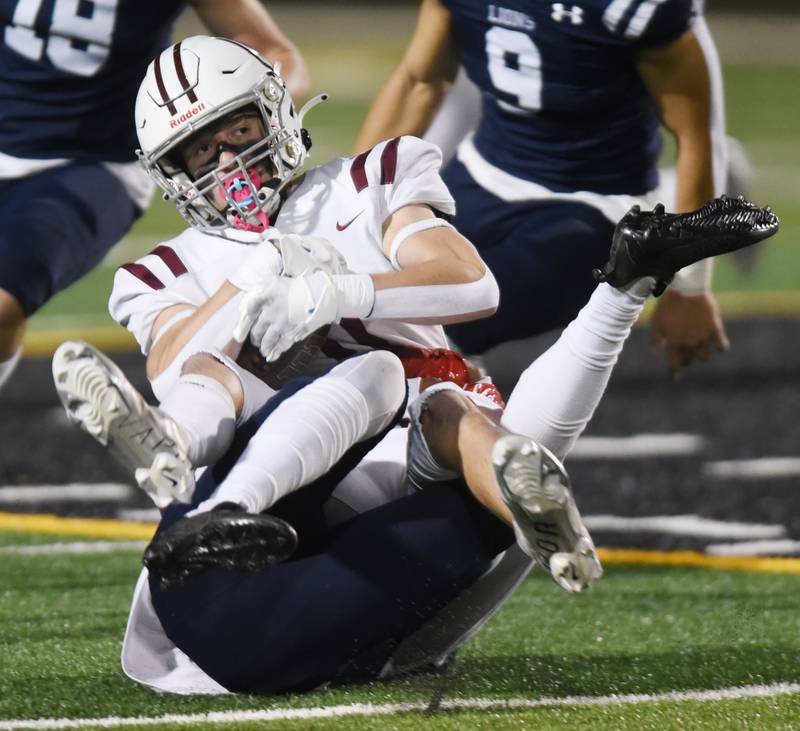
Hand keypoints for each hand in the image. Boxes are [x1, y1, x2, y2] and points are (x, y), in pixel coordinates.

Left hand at [230, 234, 344, 345]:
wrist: (321, 294)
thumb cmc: (303, 286)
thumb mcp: (280, 282)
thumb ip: (266, 290)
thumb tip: (256, 301)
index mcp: (267, 296)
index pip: (250, 308)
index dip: (248, 316)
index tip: (250, 319)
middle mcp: (270, 311)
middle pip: (256, 328)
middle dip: (255, 336)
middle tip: (255, 338)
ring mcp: (280, 324)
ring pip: (266, 340)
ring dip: (263, 346)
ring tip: (263, 349)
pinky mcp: (291, 333)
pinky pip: (280, 345)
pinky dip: (275, 352)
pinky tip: (272, 356)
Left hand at [650, 290, 729, 380]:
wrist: (687, 288)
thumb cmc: (668, 305)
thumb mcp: (657, 322)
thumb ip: (656, 339)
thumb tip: (657, 353)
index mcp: (674, 343)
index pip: (674, 365)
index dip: (673, 373)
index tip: (672, 380)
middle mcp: (689, 343)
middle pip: (689, 361)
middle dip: (685, 360)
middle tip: (683, 356)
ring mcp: (703, 337)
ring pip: (705, 357)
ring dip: (701, 355)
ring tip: (698, 348)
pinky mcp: (715, 328)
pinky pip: (721, 345)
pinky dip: (720, 347)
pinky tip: (717, 345)